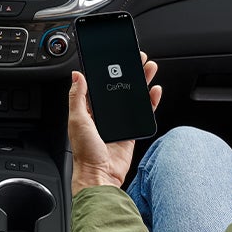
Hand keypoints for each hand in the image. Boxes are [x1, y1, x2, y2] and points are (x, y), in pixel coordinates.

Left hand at [68, 52, 161, 195]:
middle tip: (138, 58)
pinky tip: (154, 91)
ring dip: (142, 82)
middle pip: (119, 86)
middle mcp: (104, 113)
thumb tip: (76, 75)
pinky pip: (143, 112)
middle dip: (129, 71)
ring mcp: (119, 121)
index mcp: (89, 108)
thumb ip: (77, 97)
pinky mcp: (131, 130)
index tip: (116, 56)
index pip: (100, 83)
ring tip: (149, 69)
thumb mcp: (77, 119)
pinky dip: (150, 101)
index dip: (108, 70)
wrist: (100, 175)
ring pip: (133, 96)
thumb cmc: (85, 152)